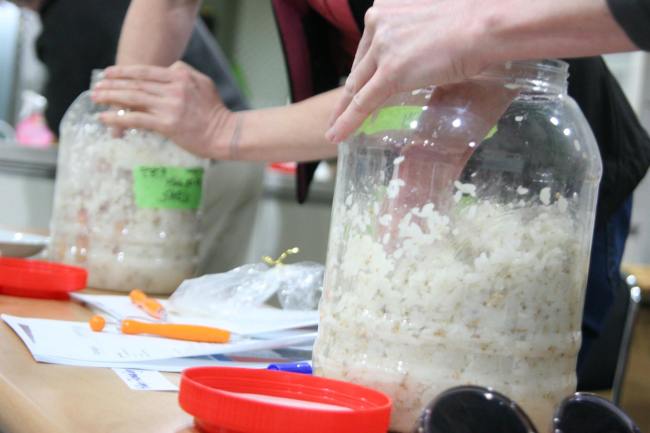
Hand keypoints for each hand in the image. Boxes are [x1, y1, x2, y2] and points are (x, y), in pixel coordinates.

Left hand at [92, 62, 236, 158]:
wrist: (225, 133)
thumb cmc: (215, 112)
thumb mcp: (203, 83)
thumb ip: (184, 73)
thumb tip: (167, 69)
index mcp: (181, 76)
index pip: (146, 71)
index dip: (124, 71)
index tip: (108, 73)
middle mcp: (173, 89)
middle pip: (136, 83)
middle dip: (112, 84)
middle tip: (96, 87)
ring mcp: (169, 106)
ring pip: (133, 98)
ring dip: (111, 97)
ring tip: (96, 98)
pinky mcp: (167, 124)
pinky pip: (136, 118)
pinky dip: (117, 118)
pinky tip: (104, 118)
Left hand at [326, 0, 488, 142]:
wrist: (485, 24)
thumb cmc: (471, 22)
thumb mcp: (431, 22)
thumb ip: (414, 35)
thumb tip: (420, 53)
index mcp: (385, 8)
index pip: (368, 47)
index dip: (362, 70)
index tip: (356, 84)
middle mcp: (378, 23)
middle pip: (359, 67)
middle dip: (348, 93)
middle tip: (338, 113)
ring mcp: (383, 48)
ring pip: (357, 86)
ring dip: (342, 111)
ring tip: (334, 129)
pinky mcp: (391, 72)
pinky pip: (363, 102)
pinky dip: (348, 121)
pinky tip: (337, 135)